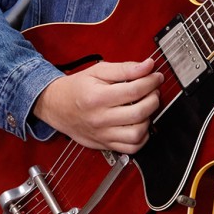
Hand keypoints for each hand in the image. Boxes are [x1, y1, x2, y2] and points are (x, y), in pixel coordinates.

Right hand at [34, 58, 162, 152]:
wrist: (56, 106)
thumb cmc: (77, 88)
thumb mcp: (98, 71)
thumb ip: (125, 68)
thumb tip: (147, 65)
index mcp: (97, 97)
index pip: (134, 90)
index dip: (151, 82)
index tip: (157, 76)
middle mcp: (100, 118)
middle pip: (139, 112)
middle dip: (154, 99)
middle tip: (154, 90)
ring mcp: (103, 134)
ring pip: (137, 134)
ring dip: (149, 118)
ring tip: (147, 107)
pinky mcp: (105, 144)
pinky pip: (131, 148)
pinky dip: (142, 137)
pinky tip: (140, 124)